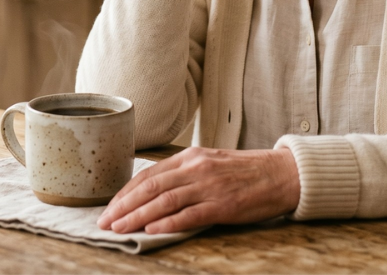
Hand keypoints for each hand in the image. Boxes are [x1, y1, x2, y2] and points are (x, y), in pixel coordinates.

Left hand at [97, 147, 300, 234]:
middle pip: (151, 187)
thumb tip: (153, 189)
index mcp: (190, 157)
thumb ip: (183, 173)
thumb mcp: (210, 162)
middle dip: (123, 206)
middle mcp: (196, 169)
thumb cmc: (245, 172)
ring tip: (120, 228)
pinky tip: (151, 229)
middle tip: (105, 221)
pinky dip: (168, 222)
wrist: (281, 174)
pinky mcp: (223, 205)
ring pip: (164, 201)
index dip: (125, 192)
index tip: (109, 207)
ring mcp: (209, 186)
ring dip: (137, 216)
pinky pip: (190, 214)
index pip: (148, 175)